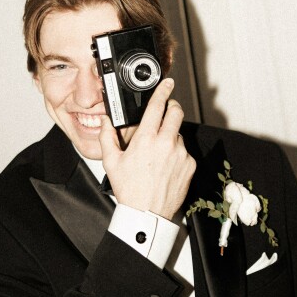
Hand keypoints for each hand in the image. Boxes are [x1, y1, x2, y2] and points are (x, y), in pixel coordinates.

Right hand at [98, 78, 195, 219]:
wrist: (147, 213)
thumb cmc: (129, 189)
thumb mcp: (111, 162)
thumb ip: (107, 137)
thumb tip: (107, 122)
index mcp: (147, 139)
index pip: (158, 106)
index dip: (163, 90)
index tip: (168, 82)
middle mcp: (166, 143)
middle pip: (176, 113)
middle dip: (172, 108)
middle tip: (166, 111)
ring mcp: (180, 154)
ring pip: (178, 133)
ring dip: (171, 135)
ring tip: (158, 152)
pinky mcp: (190, 164)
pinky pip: (184, 151)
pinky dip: (176, 153)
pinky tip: (165, 165)